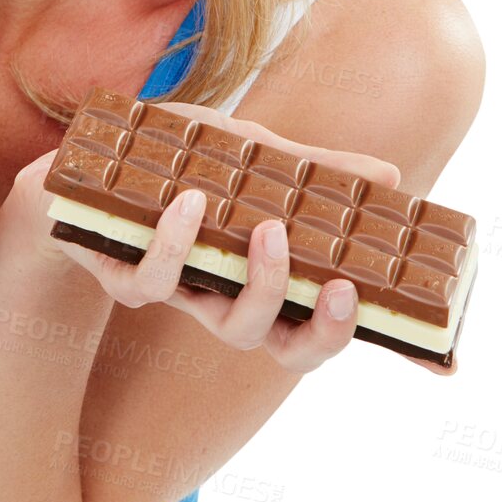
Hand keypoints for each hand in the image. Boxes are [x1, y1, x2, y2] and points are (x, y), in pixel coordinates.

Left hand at [4, 102, 404, 374]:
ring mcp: (169, 291)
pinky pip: (142, 280)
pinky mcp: (116, 270)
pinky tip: (186, 202)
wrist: (87, 160)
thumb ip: (316, 172)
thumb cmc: (180, 165)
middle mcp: (216, 299)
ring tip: (265, 226)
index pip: (313, 335)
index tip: (414, 342)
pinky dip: (168, 243)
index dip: (347, 337)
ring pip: (213, 319)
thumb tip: (389, 178)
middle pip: (270, 344)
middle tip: (330, 279)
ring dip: (249, 280)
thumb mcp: (256, 157)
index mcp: (256, 283)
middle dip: (310, 323)